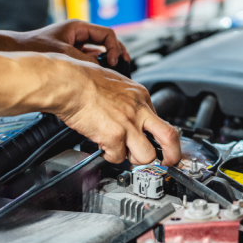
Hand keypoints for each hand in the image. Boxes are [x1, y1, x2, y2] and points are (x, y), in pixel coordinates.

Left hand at [18, 20, 130, 65]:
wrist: (17, 52)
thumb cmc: (35, 47)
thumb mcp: (64, 54)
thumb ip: (85, 61)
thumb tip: (101, 70)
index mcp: (78, 27)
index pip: (107, 34)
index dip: (115, 47)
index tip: (114, 61)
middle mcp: (78, 34)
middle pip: (106, 41)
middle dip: (117, 52)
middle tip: (124, 64)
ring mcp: (75, 45)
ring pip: (98, 51)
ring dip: (106, 60)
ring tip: (114, 71)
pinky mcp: (70, 55)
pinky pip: (89, 60)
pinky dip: (95, 66)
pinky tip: (98, 75)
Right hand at [50, 56, 180, 165]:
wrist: (69, 82)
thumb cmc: (84, 80)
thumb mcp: (116, 83)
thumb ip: (126, 100)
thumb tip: (128, 113)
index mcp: (140, 96)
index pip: (160, 120)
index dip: (157, 136)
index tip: (156, 143)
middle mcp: (138, 110)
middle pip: (169, 137)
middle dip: (172, 155)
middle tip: (169, 162)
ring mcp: (128, 124)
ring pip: (147, 155)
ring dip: (135, 159)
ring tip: (123, 152)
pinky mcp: (114, 136)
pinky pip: (118, 158)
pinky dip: (110, 156)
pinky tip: (103, 147)